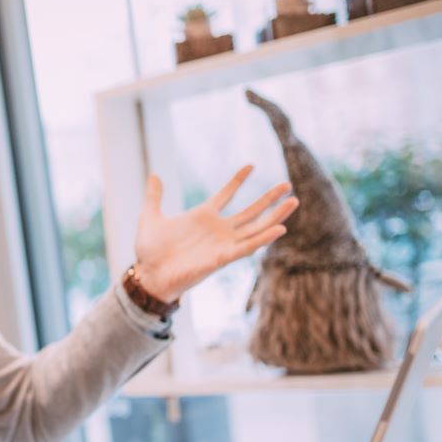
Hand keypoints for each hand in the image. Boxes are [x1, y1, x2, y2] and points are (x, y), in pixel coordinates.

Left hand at [133, 165, 297, 301]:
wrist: (148, 275)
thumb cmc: (149, 251)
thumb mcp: (151, 217)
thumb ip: (154, 197)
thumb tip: (154, 175)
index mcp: (203, 217)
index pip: (226, 194)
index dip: (238, 181)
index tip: (251, 165)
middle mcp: (217, 230)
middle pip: (250, 211)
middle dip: (269, 199)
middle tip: (287, 185)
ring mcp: (222, 243)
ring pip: (255, 228)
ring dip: (275, 216)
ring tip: (293, 202)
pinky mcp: (222, 258)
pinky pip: (247, 247)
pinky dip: (263, 239)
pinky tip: (280, 229)